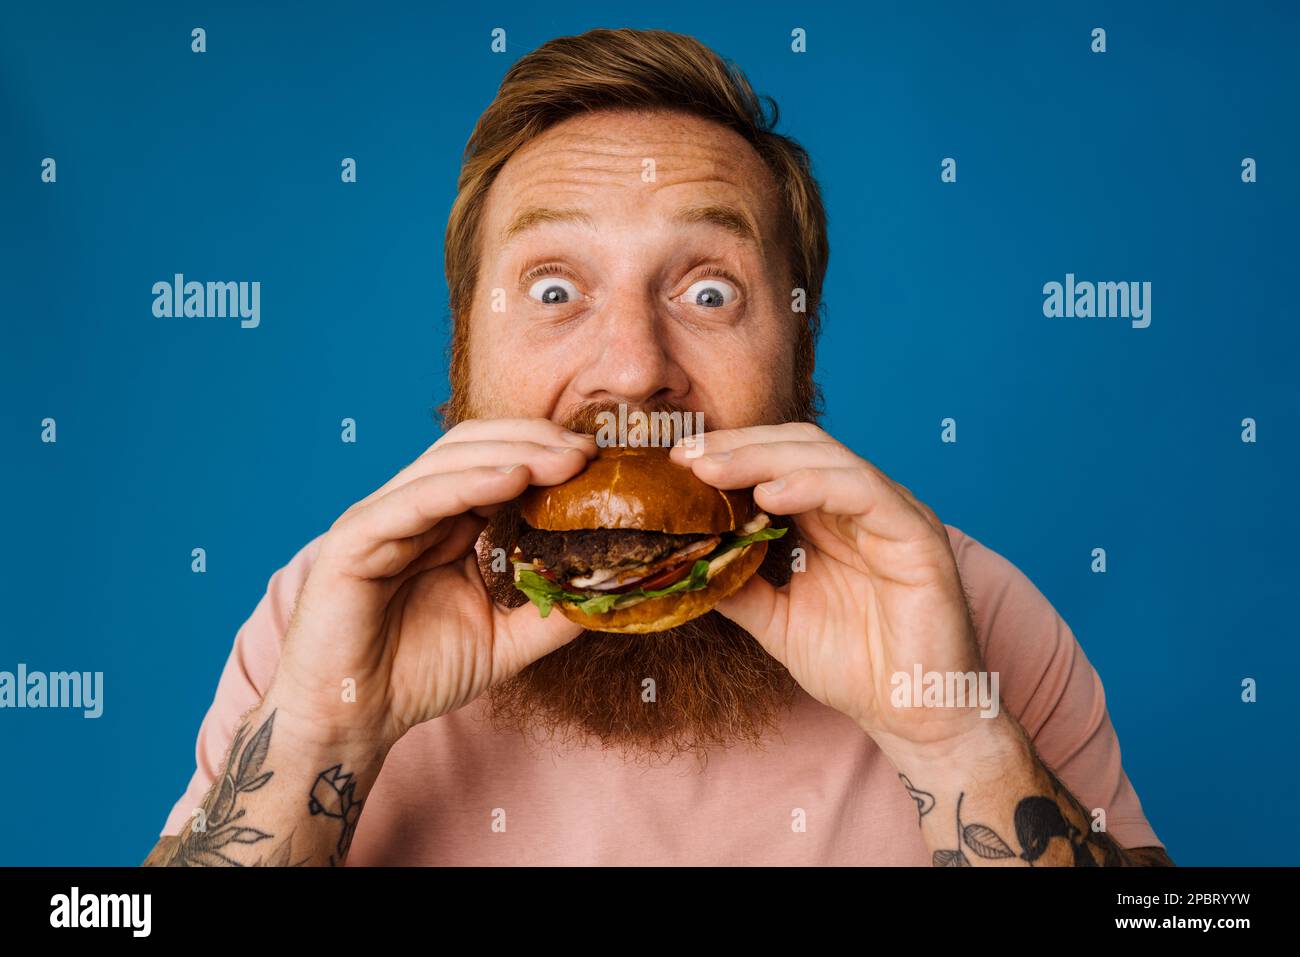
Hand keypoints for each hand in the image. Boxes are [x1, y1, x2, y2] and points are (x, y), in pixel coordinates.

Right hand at [270, 418, 596, 749]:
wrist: (353, 720)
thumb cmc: (420, 675)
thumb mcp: (508, 640)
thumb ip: (554, 610)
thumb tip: (613, 588)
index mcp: (447, 522)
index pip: (498, 462)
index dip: (549, 454)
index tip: (601, 462)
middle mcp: (415, 509)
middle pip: (477, 448)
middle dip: (538, 442)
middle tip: (591, 452)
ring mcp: (382, 518)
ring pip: (449, 463)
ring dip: (513, 454)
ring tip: (566, 460)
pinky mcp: (356, 540)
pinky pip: (416, 501)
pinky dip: (467, 484)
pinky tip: (514, 480)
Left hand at [670, 423, 985, 754]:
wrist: (913, 717)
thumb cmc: (857, 668)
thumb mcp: (777, 621)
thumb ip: (738, 586)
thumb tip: (684, 564)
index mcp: (832, 519)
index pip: (778, 462)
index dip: (729, 454)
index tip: (677, 463)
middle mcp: (862, 506)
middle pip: (798, 448)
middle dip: (738, 446)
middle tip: (686, 457)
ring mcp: (893, 515)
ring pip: (828, 459)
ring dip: (764, 458)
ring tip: (714, 471)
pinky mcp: (918, 535)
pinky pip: (865, 493)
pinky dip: (815, 485)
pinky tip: (771, 495)